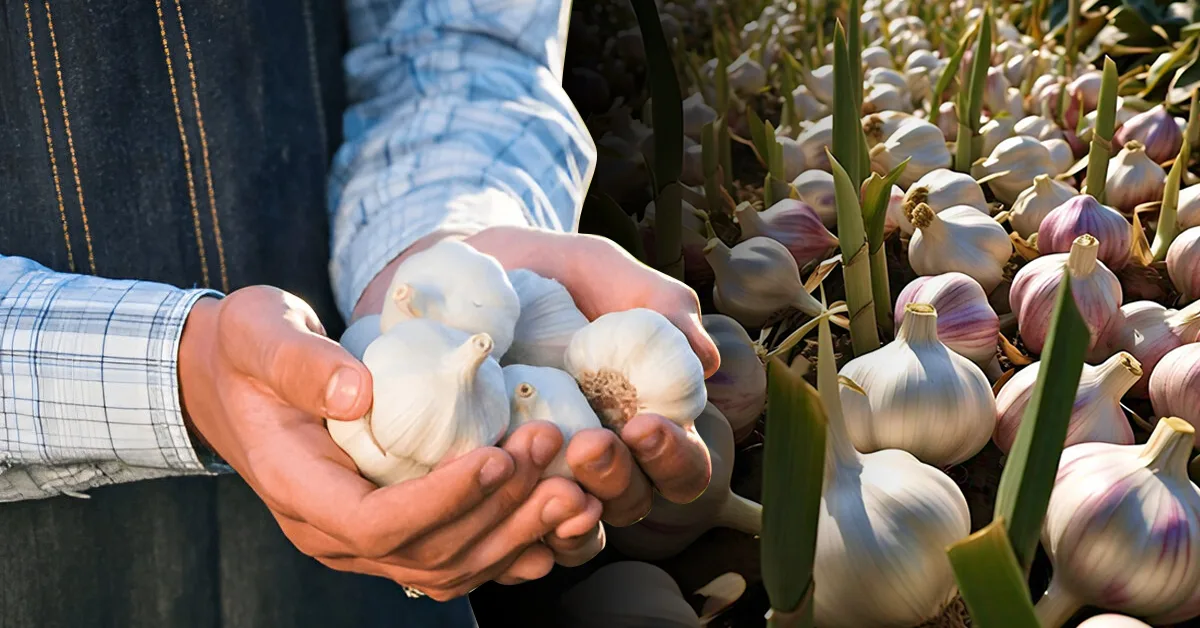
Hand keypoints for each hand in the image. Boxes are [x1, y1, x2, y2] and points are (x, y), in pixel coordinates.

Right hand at [179, 286, 602, 599]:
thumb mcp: (261, 335)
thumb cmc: (250, 352)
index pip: (378, 523)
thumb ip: (302, 363)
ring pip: (449, 567)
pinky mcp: (393, 531)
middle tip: (553, 456)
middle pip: (427, 554)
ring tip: (572, 490)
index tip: (496, 456)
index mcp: (299, 490)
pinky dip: (509, 548)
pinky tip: (557, 525)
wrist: (231, 382)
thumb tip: (358, 393)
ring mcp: (362, 541)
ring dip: (516, 535)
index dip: (443, 500)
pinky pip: (456, 559)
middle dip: (499, 511)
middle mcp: (332, 533)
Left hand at [356, 226, 719, 528]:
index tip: (644, 425)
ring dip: (571, 510)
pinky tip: (503, 504)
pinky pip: (514, 534)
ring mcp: (546, 477)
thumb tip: (706, 361)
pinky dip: (516, 530)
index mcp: (640, 414)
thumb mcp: (594, 268)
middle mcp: (601, 457)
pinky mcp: (493, 488)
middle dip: (618, 480)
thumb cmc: (534, 272)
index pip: (681, 464)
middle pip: (634, 501)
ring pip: (578, 528)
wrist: (445, 277)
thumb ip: (654, 300)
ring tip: (544, 463)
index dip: (672, 456)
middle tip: (590, 443)